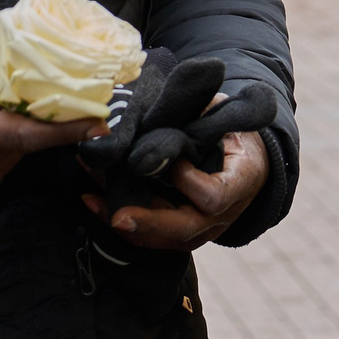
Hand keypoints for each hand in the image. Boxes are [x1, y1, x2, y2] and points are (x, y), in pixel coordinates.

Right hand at [0, 26, 97, 195]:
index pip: (24, 134)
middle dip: (53, 114)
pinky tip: (14, 109)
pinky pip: (12, 154)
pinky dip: (19, 132)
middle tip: (80, 89)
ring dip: (34, 121)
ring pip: (24, 147)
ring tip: (40, 93)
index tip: (98, 121)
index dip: (64, 128)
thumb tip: (20, 28)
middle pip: (30, 139)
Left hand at [83, 128, 267, 250]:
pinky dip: (117, 218)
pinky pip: (147, 235)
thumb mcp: (226, 121)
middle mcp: (219, 216)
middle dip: (148, 222)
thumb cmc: (233, 136)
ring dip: (123, 219)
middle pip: (183, 229)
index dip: (190, 183)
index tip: (175, 162)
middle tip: (118, 216)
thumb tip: (171, 100)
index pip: (215, 198)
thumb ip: (202, 114)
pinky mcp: (177, 232)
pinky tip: (93, 200)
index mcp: (237, 185)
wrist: (245, 165)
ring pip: (160, 237)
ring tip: (93, 198)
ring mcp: (198, 229)